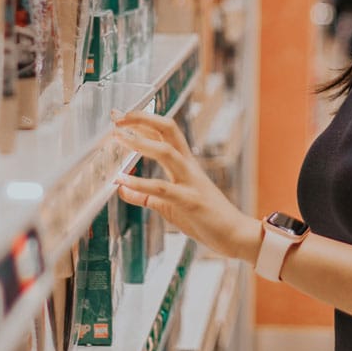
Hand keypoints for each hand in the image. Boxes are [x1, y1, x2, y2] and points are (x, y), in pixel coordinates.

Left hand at [112, 112, 260, 260]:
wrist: (234, 235)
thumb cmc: (206, 219)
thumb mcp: (169, 205)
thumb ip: (146, 195)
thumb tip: (122, 189)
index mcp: (185, 164)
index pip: (164, 133)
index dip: (142, 121)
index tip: (119, 115)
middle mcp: (188, 166)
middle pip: (168, 129)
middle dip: (143, 119)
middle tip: (118, 117)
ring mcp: (190, 181)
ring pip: (166, 152)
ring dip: (141, 142)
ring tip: (117, 138)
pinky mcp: (190, 200)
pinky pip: (162, 188)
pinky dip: (140, 183)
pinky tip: (121, 180)